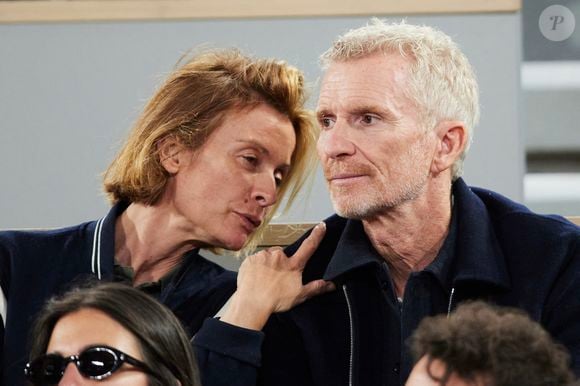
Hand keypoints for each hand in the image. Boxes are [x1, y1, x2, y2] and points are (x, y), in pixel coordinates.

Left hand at [219, 222, 334, 329]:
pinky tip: (255, 278)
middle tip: (276, 277)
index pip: (308, 246)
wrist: (252, 303)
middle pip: (282, 254)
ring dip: (267, 264)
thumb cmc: (275, 300)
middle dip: (280, 262)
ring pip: (267, 256)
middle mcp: (279, 256)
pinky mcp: (250, 259)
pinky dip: (255, 267)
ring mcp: (263, 256)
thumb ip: (315, 288)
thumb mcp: (299, 295)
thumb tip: (330, 284)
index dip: (316, 235)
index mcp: (293, 264)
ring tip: (264, 279)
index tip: (321, 225)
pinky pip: (254, 260)